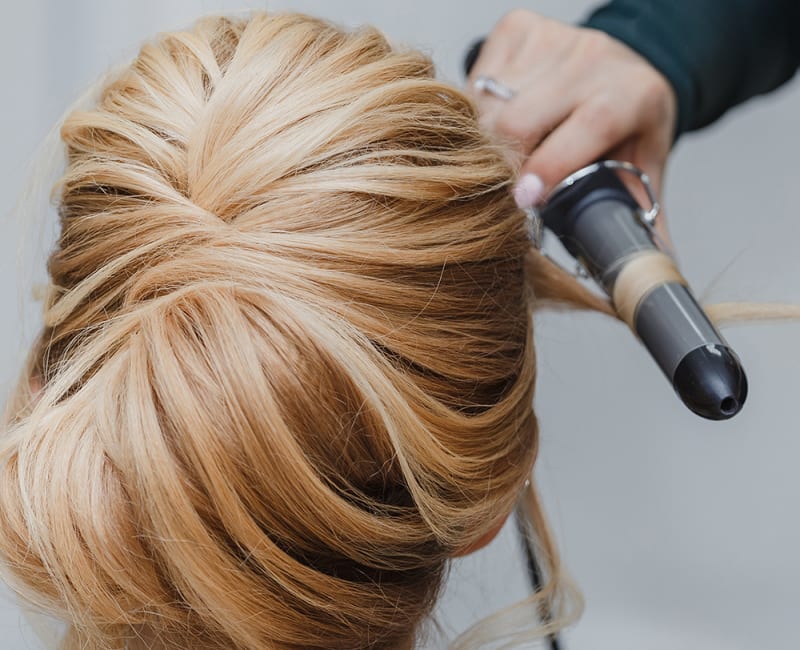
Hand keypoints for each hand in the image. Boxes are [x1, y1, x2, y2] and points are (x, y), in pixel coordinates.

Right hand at [469, 10, 676, 241]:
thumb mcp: (643, 170)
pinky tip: (494, 124)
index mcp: (633, 94)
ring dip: (483, 139)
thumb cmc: (627, 127)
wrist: (622, 69)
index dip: (551, 163)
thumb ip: (642, 221)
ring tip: (496, 160)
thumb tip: (649, 271)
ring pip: (490, 102)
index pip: (589, 124)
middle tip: (496, 191)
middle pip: (522, 117)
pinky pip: (477, 79)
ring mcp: (553, 37)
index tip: (524, 198)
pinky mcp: (517, 28)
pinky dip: (476, 110)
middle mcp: (594, 58)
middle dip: (499, 162)